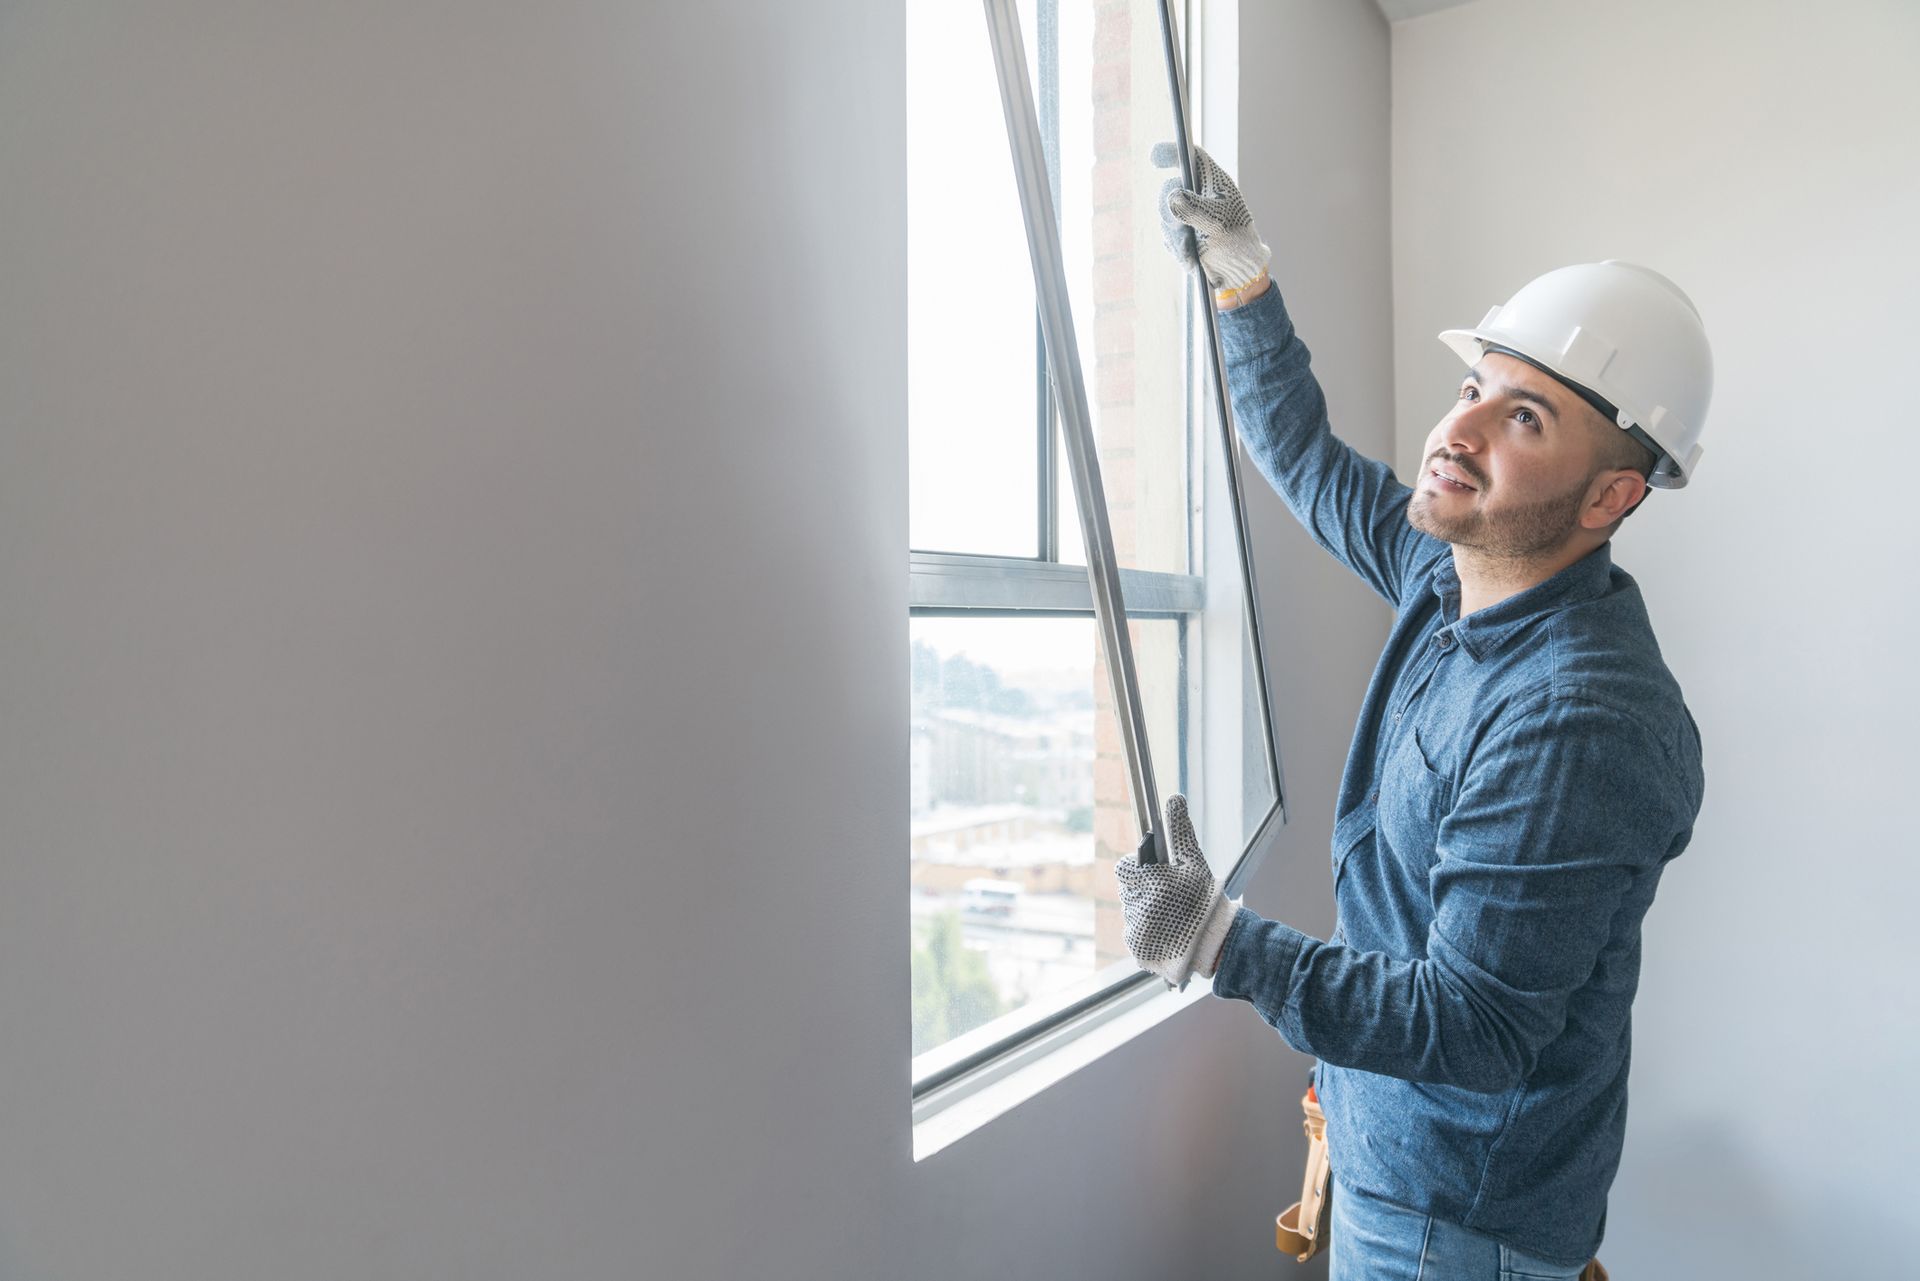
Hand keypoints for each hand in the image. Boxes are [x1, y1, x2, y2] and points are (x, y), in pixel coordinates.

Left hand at [1115, 794, 1240, 989]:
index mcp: (1152, 882)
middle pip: (1127, 889)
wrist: (1215, 943)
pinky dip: (1146, 931)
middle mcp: (1140, 906)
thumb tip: (1174, 798)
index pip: (1124, 867)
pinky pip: (1133, 932)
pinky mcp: (1137, 947)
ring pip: (1131, 910)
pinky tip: (1166, 931)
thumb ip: (1180, 831)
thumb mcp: (1194, 862)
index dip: (1139, 868)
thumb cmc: (1205, 899)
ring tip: (1171, 916)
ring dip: (1145, 910)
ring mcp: (1137, 930)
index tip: (1156, 874)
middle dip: (1144, 888)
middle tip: (1169, 896)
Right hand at [1152, 142, 1271, 290]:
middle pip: (1170, 190)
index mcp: (1213, 181)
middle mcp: (1197, 192)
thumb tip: (1171, 197)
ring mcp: (1186, 211)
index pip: (1191, 158)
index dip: (1172, 153)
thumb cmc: (1236, 241)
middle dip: (1169, 212)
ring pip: (1166, 217)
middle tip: (1177, 228)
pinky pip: (1168, 235)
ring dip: (1175, 238)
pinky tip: (1191, 260)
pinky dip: (1177, 248)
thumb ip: (1195, 209)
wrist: (1237, 269)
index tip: (1154, 158)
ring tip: (1190, 255)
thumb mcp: (1218, 225)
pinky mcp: (1179, 230)